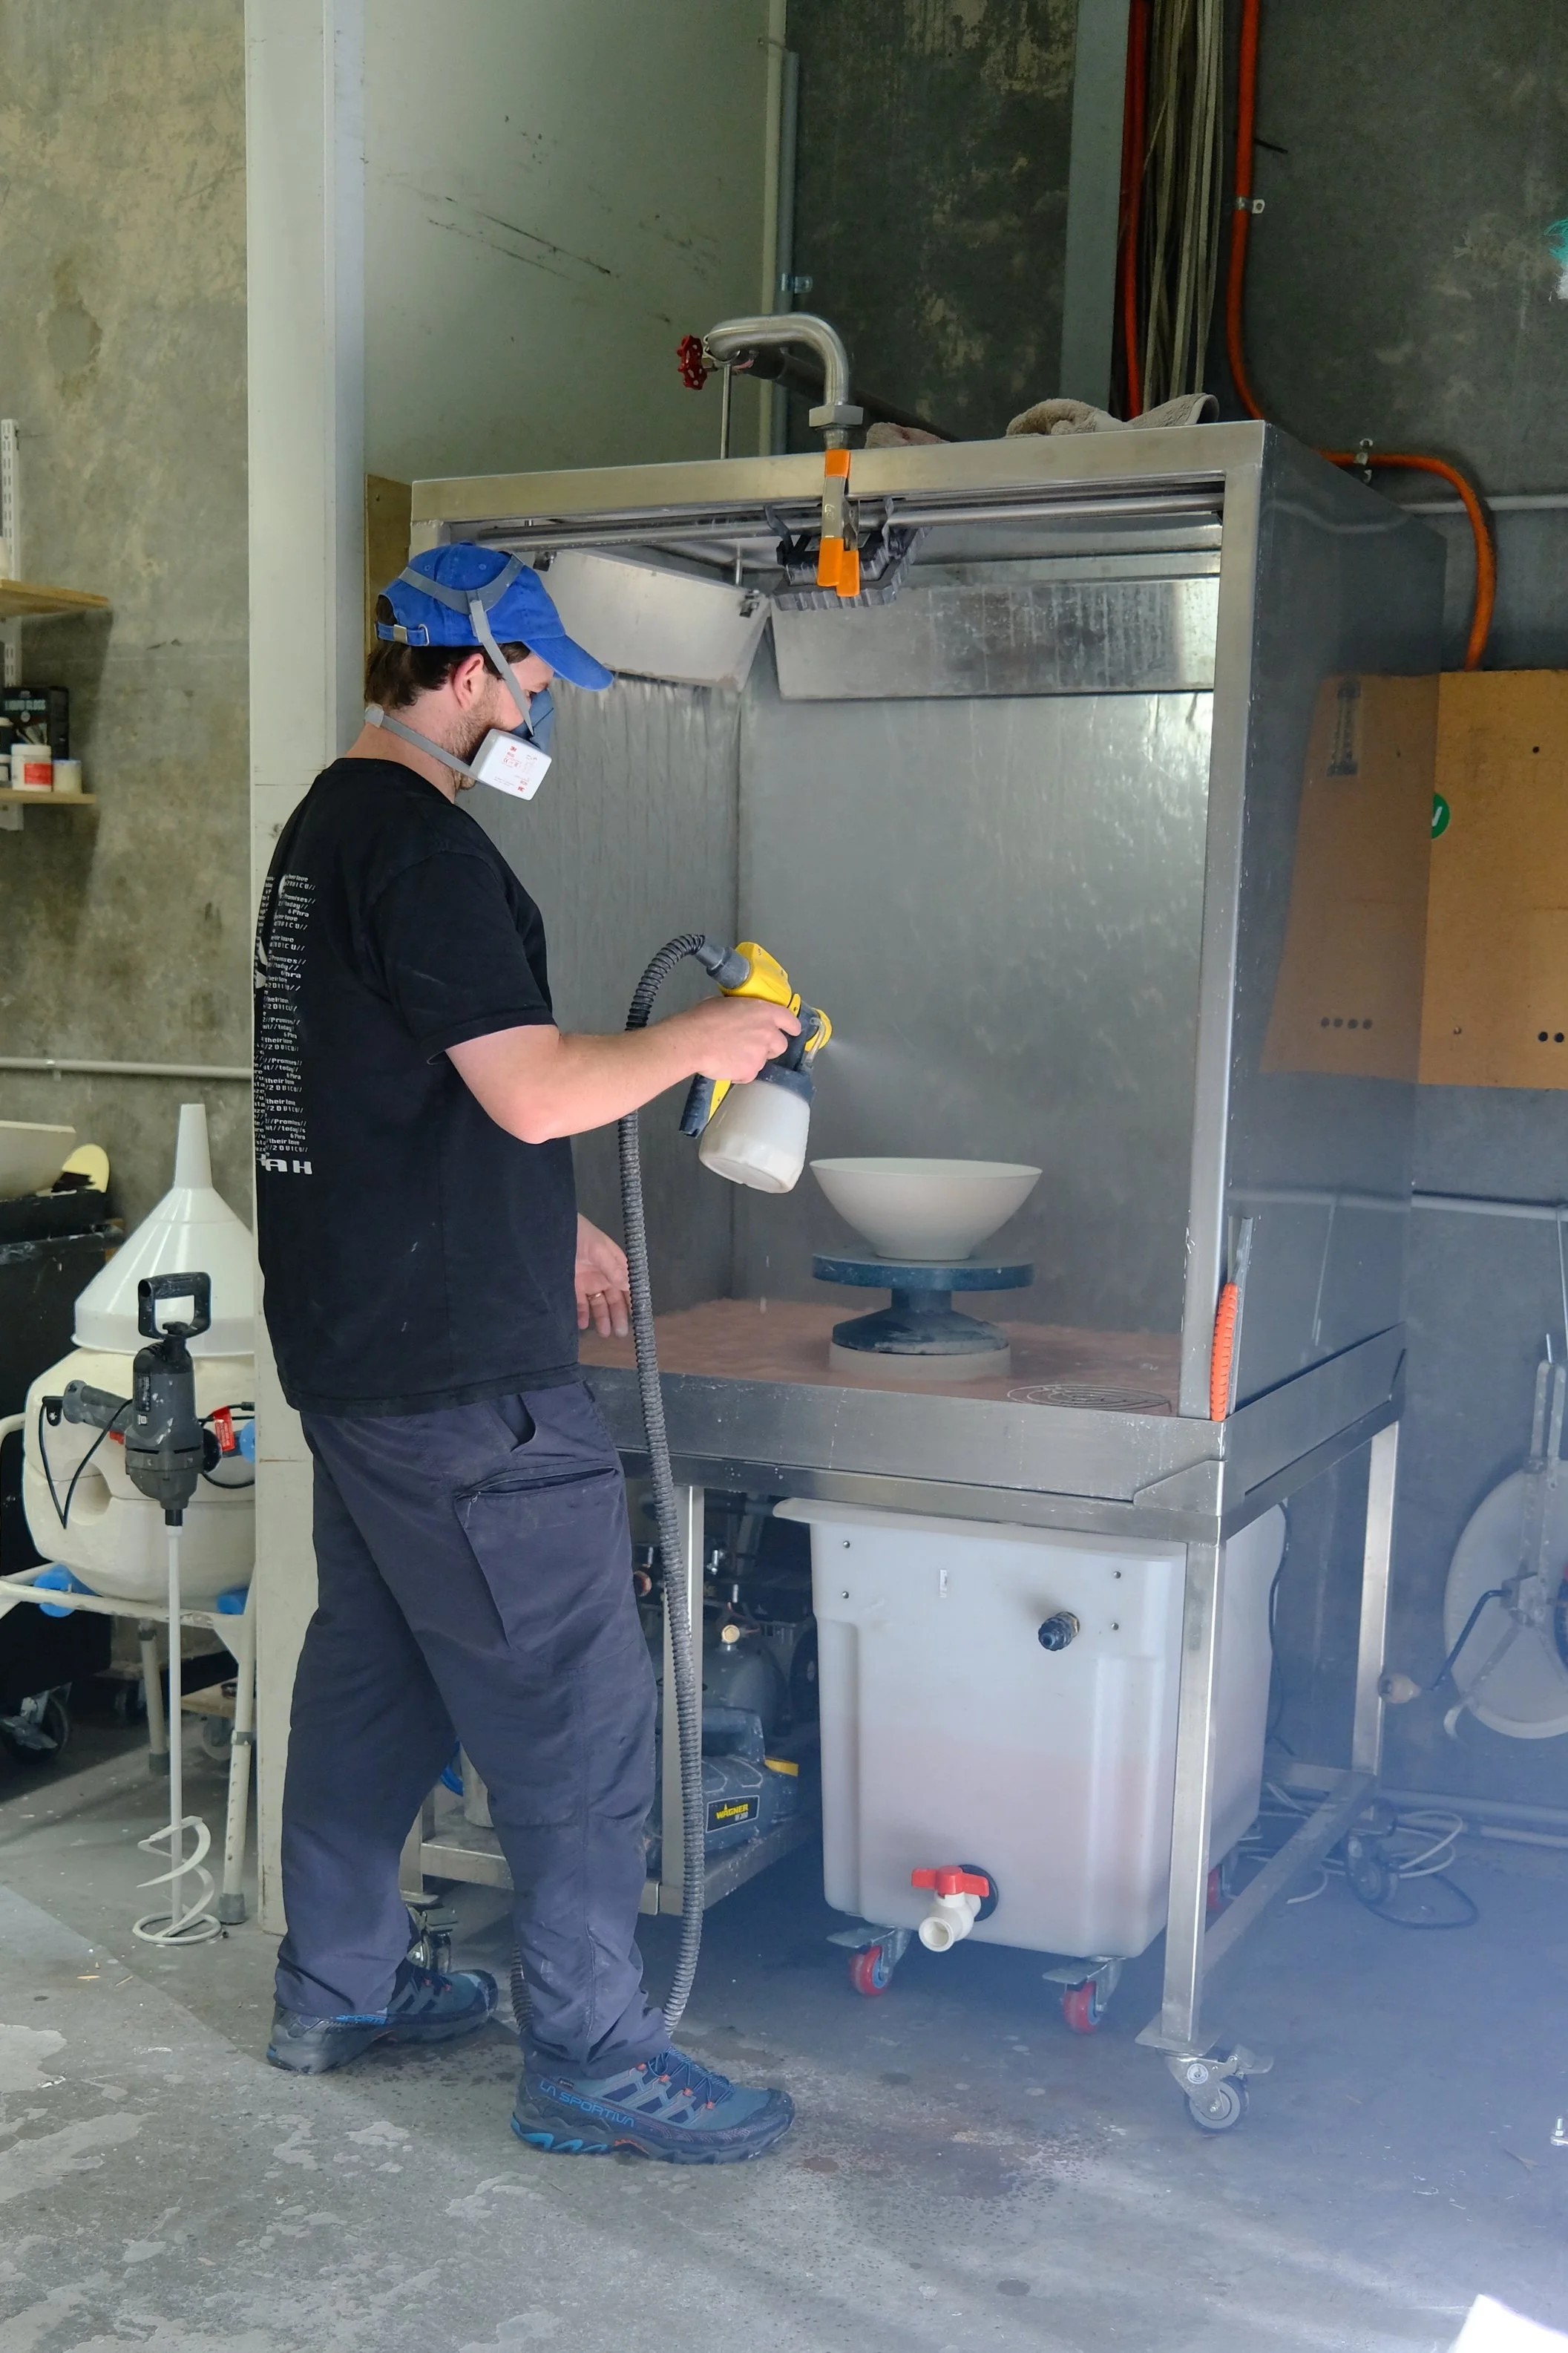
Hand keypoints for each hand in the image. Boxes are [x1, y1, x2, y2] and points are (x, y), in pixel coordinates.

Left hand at [575, 1214, 630, 1337]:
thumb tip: (629, 1286)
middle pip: (614, 1299)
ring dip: (602, 1318)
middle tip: (620, 1333)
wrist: (548, 1230)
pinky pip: (579, 1303)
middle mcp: (603, 1275)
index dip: (633, 1301)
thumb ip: (612, 1268)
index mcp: (614, 1264)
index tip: (638, 1318)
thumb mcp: (598, 1250)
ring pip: (598, 1304)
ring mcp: (587, 1281)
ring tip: (604, 1333)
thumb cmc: (579, 1235)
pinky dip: (581, 1314)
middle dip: (618, 1315)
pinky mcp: (571, 1286)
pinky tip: (582, 1324)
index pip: (628, 1286)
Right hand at [674, 994, 800, 1083]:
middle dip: (771, 1047)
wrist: (693, 1041)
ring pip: (763, 1061)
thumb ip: (743, 1011)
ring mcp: (761, 1054)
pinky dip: (740, 1072)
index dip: (792, 1026)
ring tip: (731, 1055)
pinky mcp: (751, 1071)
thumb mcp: (727, 1004)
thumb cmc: (704, 1017)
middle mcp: (768, 1033)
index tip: (793, 1030)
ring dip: (752, 1059)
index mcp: (764, 1012)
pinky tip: (725, 1065)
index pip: (789, 1019)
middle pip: (781, 1045)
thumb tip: (740, 1016)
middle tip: (753, 1046)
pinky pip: (748, 1074)